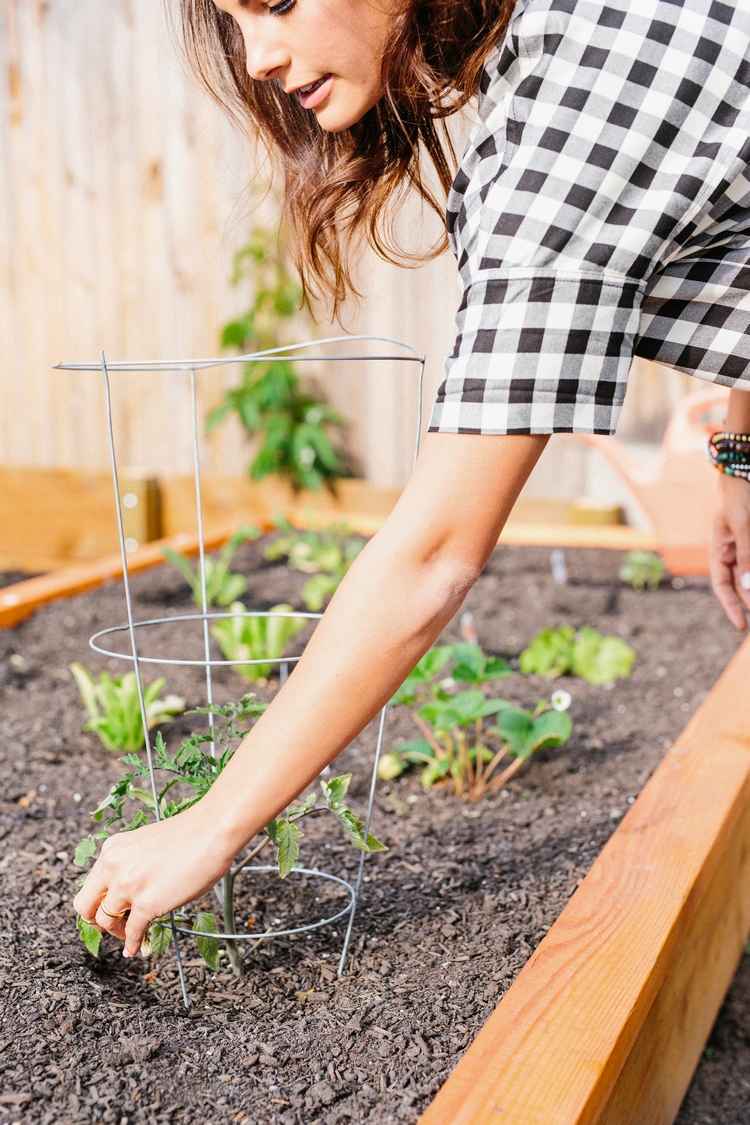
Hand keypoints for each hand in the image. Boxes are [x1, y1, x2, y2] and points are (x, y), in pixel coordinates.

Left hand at [72, 802, 234, 957]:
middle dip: (97, 920)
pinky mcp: (147, 903)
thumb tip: (129, 891)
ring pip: (105, 921)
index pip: (90, 885)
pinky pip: (132, 932)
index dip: (99, 902)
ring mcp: (128, 886)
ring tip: (130, 936)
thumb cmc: (190, 835)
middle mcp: (113, 867)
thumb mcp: (145, 845)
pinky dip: (133, 944)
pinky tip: (138, 948)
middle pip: (85, 906)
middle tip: (113, 926)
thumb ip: (130, 865)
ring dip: (117, 933)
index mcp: (112, 850)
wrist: (212, 831)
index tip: (111, 910)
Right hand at [710, 474, 749, 631]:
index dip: (732, 607)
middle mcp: (732, 553)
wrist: (745, 470)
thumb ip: (746, 555)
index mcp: (719, 551)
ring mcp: (746, 547)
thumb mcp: (743, 525)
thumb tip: (748, 587)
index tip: (743, 625)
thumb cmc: (739, 495)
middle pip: (741, 584)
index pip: (722, 586)